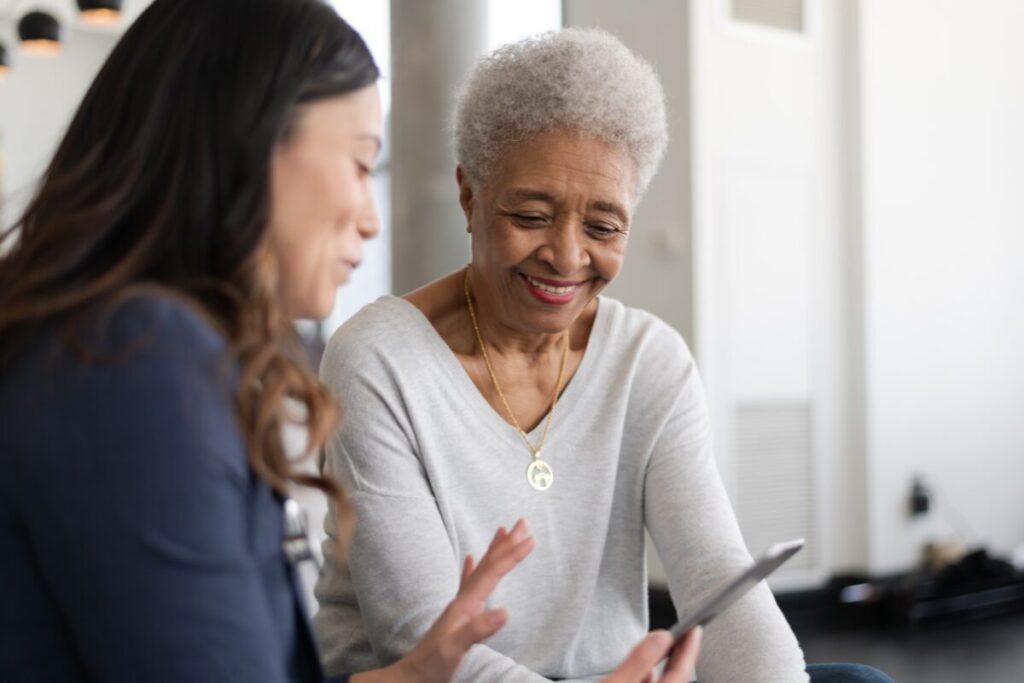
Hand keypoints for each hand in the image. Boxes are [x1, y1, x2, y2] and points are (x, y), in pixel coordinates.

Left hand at [351, 519, 535, 682]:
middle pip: (488, 563)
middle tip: (523, 522)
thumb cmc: (432, 664)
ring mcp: (459, 605)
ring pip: (481, 569)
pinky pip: (467, 582)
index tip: (532, 539)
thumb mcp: (455, 648)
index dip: (512, 555)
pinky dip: (472, 568)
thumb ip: (478, 630)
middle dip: (507, 543)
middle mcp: (463, 599)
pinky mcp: (457, 614)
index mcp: (466, 604)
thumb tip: (505, 611)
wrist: (412, 676)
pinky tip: (469, 558)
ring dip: (494, 550)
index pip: (493, 572)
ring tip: (503, 531)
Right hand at [602, 626, 701, 682]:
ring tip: (670, 644)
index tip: (695, 628)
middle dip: (683, 654)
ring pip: (666, 682)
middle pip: (677, 677)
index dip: (690, 648)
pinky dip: (653, 675)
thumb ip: (639, 660)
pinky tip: (648, 670)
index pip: (682, 671)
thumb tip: (661, 637)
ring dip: (668, 665)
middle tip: (690, 631)